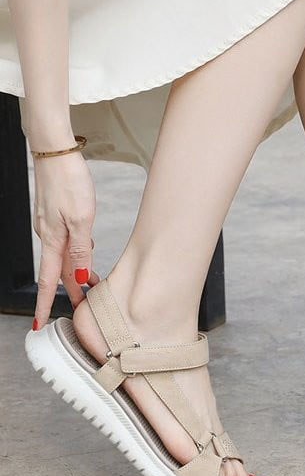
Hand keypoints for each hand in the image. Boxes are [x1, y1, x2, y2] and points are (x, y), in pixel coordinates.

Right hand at [32, 151, 98, 329]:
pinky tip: (86, 255)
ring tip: (92, 285)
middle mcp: (49, 235)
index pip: (48, 280)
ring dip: (75, 273)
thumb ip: (81, 249)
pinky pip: (65, 242)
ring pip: (64, 256)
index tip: (40, 323)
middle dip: (69, 292)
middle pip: (58, 271)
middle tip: (83, 308)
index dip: (45, 302)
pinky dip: (76, 254)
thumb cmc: (69, 181)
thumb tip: (78, 277)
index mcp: (53, 239)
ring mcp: (51, 225)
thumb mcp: (81, 218)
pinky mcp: (56, 216)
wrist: (56, 152)